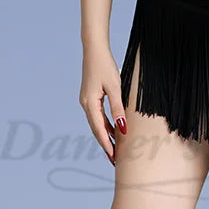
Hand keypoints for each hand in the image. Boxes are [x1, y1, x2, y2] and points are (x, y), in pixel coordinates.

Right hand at [79, 41, 127, 165]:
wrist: (94, 49)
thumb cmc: (105, 66)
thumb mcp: (114, 87)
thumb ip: (118, 108)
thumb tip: (122, 128)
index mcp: (89, 104)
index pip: (99, 130)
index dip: (106, 145)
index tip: (114, 159)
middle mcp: (85, 104)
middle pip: (96, 129)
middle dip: (105, 144)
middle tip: (115, 160)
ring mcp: (86, 100)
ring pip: (96, 122)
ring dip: (105, 134)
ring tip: (116, 148)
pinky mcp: (90, 95)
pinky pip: (97, 114)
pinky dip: (105, 123)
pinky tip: (113, 128)